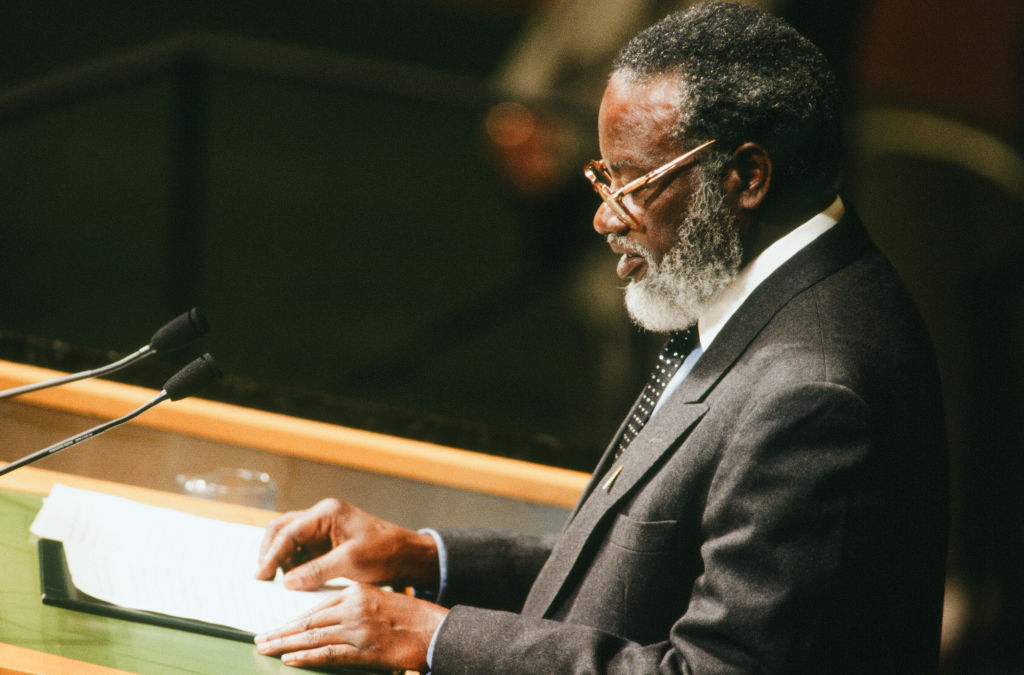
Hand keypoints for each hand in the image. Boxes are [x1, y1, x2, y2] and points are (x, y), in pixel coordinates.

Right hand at [254, 498, 438, 590]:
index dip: (272, 554)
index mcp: (327, 513)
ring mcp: (324, 528)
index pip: (288, 530)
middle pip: (283, 529)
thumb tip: (287, 581)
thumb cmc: (385, 552)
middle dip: (271, 552)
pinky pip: (302, 550)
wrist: (409, 555)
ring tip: (278, 582)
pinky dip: (294, 564)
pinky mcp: (328, 542)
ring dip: (282, 559)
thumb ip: (316, 570)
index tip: (261, 575)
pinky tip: (292, 580)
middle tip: (263, 577)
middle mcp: (322, 516)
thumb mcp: (350, 562)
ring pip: (290, 540)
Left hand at [254, 584, 446, 671]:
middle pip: (308, 620)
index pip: (316, 606)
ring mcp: (358, 630)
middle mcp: (353, 608)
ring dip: (285, 643)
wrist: (435, 630)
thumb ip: (354, 605)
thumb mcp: (380, 599)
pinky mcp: (364, 651)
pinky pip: (328, 654)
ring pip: (312, 636)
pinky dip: (306, 656)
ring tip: (266, 648)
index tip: (277, 625)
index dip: (293, 618)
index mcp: (357, 593)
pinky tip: (290, 658)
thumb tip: (328, 618)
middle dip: (281, 631)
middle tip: (260, 638)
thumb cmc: (411, 617)